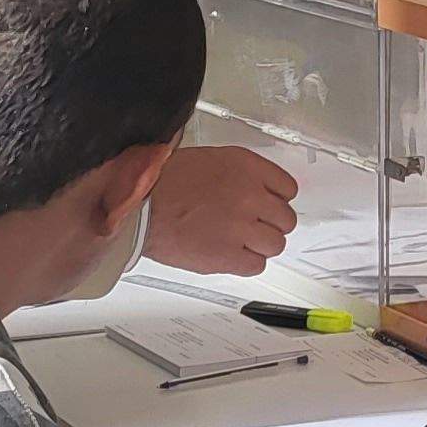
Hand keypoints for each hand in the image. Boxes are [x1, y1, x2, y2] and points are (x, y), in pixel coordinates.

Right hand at [143, 143, 302, 274]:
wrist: (138, 206)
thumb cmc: (163, 183)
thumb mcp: (209, 160)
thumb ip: (240, 174)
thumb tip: (257, 189)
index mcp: (246, 167)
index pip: (288, 189)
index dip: (277, 200)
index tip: (269, 206)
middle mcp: (250, 195)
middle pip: (285, 219)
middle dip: (271, 224)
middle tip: (253, 227)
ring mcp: (241, 226)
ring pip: (275, 244)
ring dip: (261, 245)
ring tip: (240, 242)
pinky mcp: (229, 255)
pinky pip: (256, 265)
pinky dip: (246, 263)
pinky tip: (231, 254)